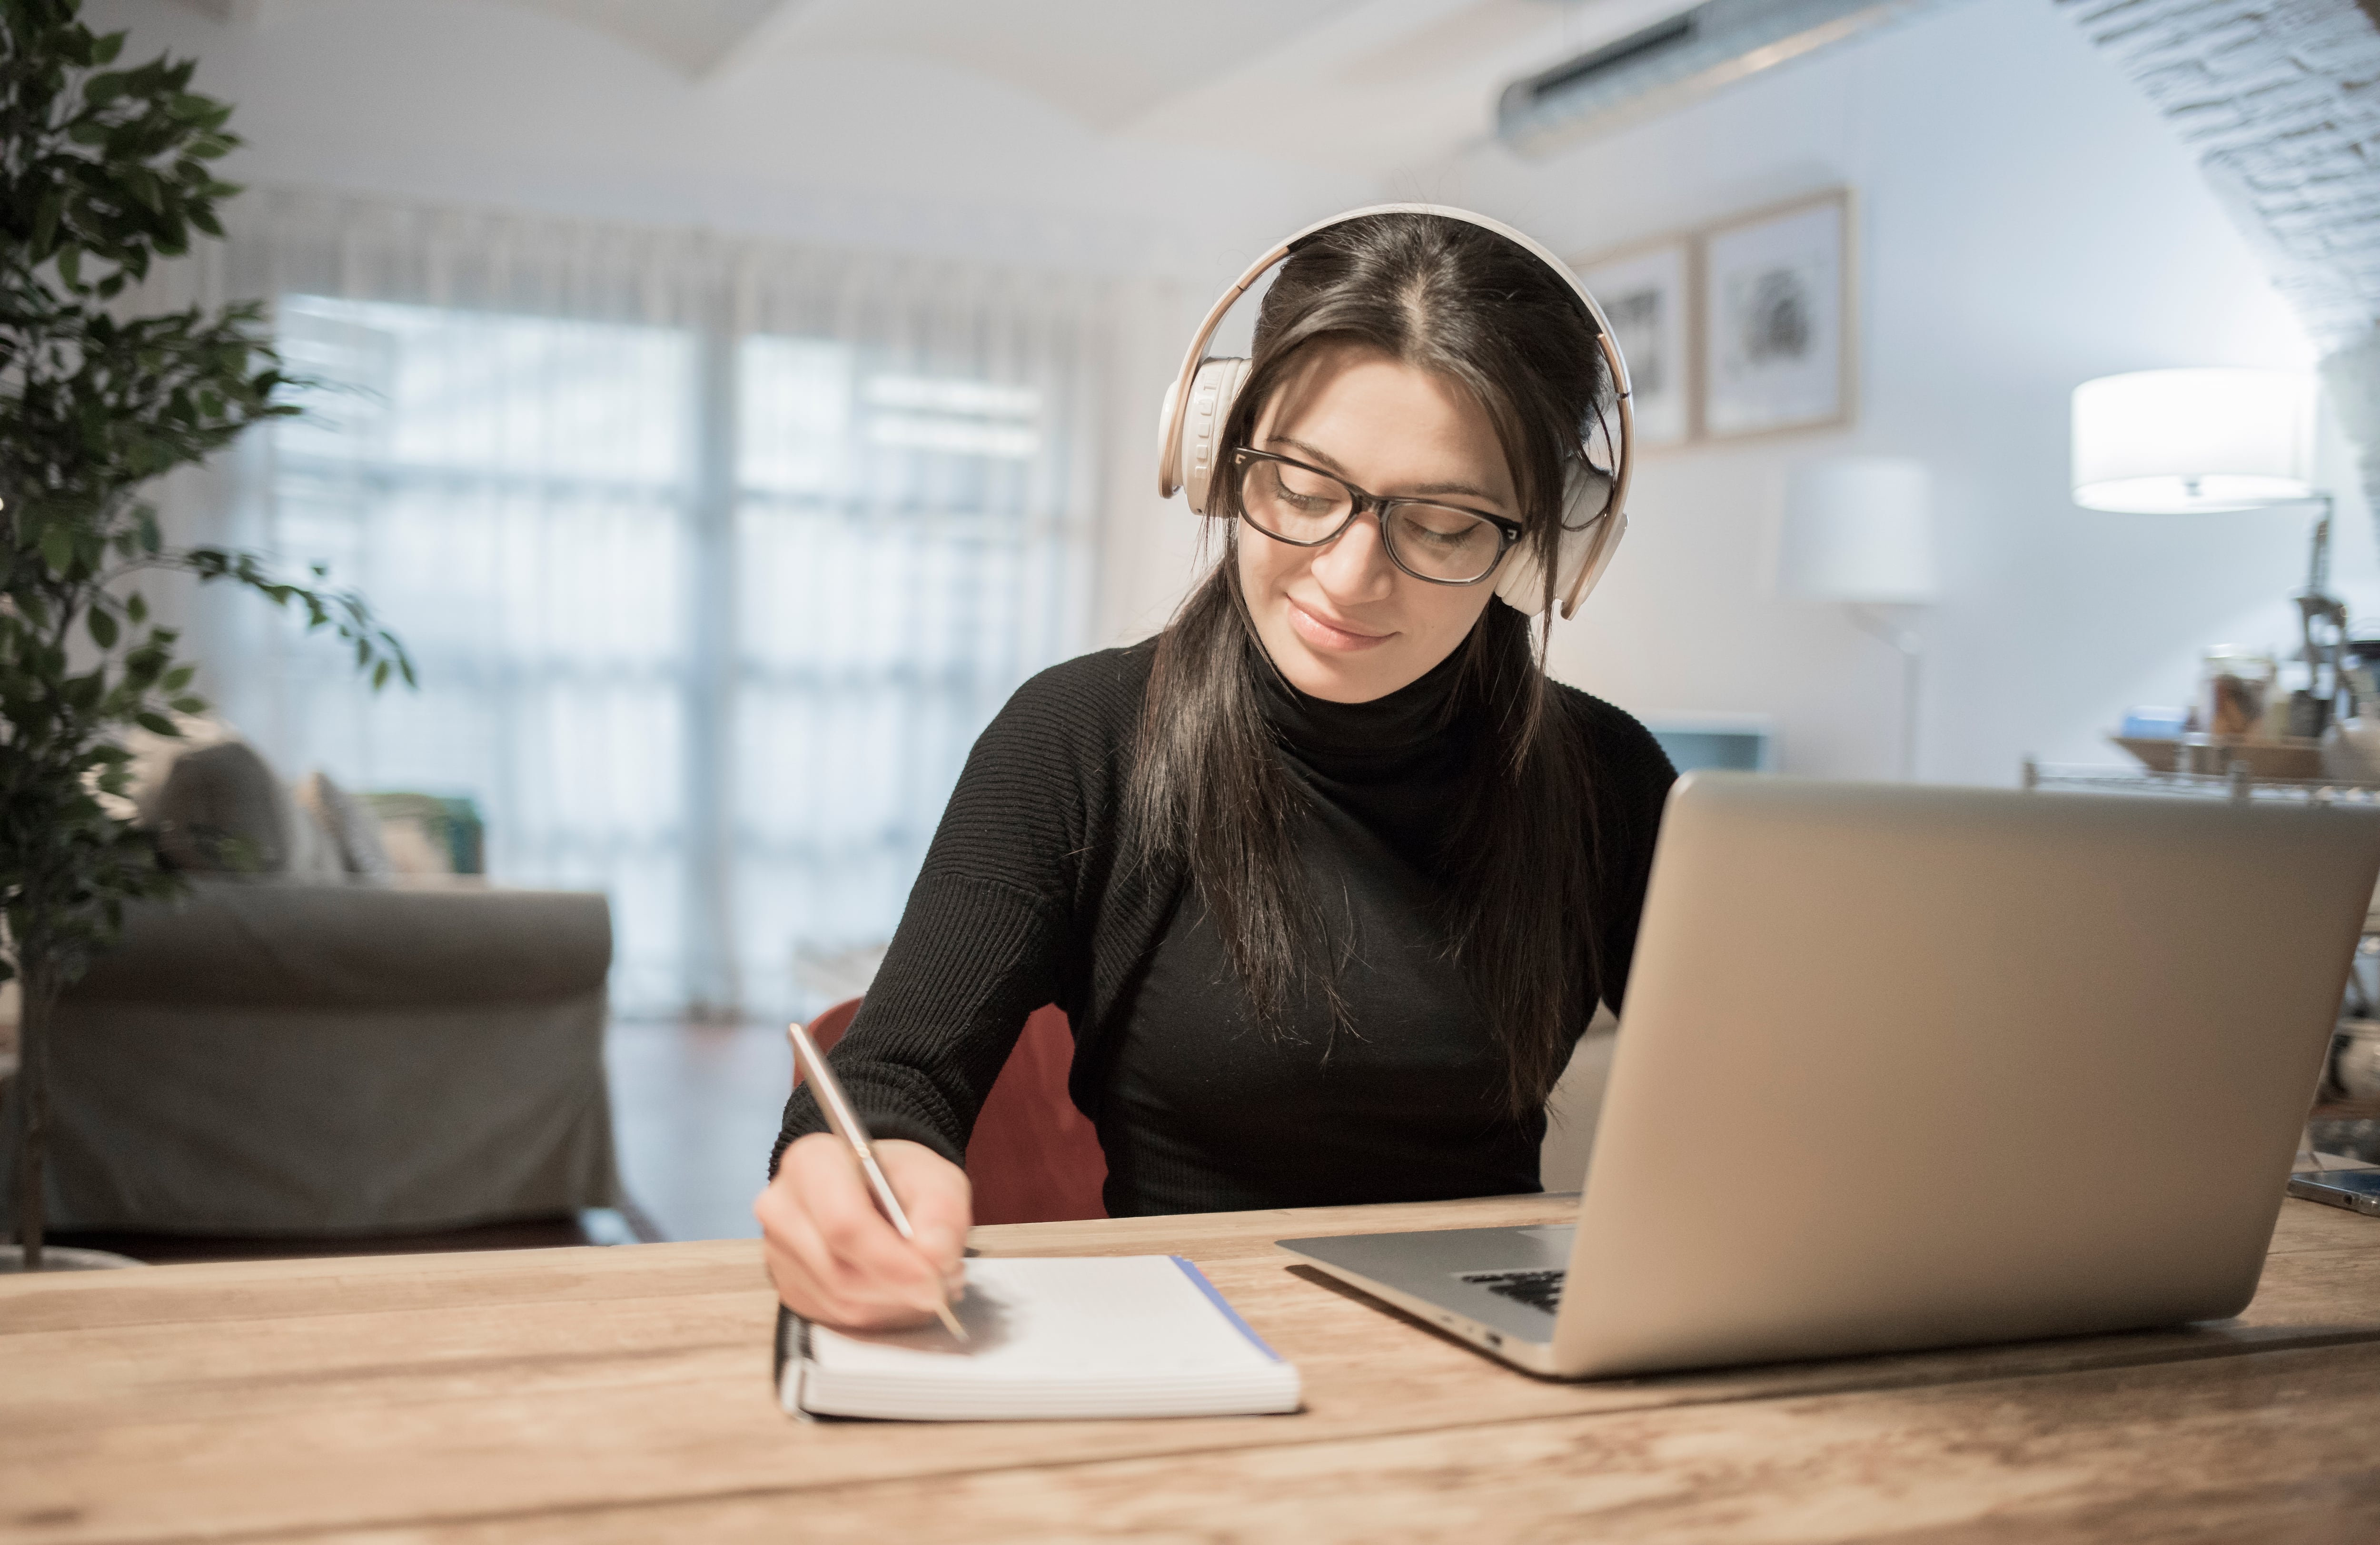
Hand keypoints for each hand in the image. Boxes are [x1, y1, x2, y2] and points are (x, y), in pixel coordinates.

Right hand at [755, 1134, 971, 1329]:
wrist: (877, 1191)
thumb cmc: (901, 1181)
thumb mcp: (936, 1179)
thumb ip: (942, 1212)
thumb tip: (934, 1256)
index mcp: (811, 1163)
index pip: (843, 1224)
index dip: (891, 1260)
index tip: (932, 1278)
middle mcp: (782, 1208)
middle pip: (840, 1271)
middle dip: (899, 1288)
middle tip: (942, 1284)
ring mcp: (778, 1252)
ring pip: (841, 1302)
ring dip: (894, 1304)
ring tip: (925, 1282)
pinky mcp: (789, 1287)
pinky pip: (837, 1317)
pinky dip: (879, 1313)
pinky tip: (898, 1290)